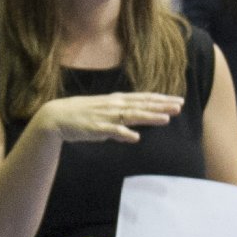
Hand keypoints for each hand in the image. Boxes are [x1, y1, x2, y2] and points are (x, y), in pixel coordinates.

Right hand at [29, 92, 183, 143]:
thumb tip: (131, 136)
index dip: (161, 99)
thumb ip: (118, 127)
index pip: (143, 98)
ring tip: (166, 119)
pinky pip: (113, 131)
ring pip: (132, 116)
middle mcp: (114, 105)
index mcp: (116, 101)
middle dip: (162, 105)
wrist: (56, 117)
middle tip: (180, 106)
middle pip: (142, 105)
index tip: (177, 100)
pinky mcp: (97, 128)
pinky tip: (136, 137)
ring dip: (149, 117)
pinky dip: (124, 134)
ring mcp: (106, 116)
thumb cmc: (80, 116)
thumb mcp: (103, 118)